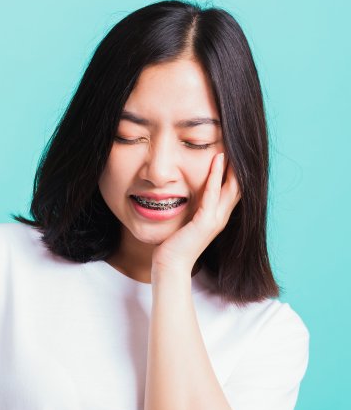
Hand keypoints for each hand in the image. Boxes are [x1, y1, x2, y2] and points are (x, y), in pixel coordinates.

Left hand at [151, 153, 240, 273]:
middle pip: (238, 186)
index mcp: (217, 216)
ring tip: (230, 146)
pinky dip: (215, 177)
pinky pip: (213, 195)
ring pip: (231, 187)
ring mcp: (215, 220)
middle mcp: (221, 217)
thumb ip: (191, 208)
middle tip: (237, 144)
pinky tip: (216, 161)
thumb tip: (186, 193)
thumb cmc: (173, 245)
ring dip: (231, 166)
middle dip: (239, 166)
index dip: (236, 171)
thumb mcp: (186, 221)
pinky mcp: (205, 222)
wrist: (170, 265)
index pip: (232, 189)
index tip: (233, 151)